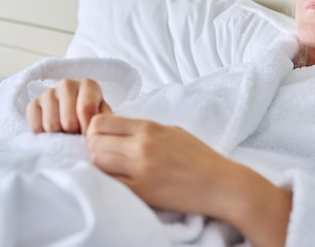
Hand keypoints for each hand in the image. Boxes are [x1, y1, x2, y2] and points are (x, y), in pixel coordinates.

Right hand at [26, 78, 111, 133]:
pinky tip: (54, 132)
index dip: (87, 128)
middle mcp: (67, 84)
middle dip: (74, 133)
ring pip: (51, 125)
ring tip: (67, 133)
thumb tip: (92, 130)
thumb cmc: (93, 116)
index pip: (86, 109)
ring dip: (60, 135)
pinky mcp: (33, 103)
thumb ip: (103, 121)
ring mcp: (48, 92)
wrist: (75, 118)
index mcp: (88, 85)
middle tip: (78, 134)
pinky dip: (44, 135)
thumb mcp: (103, 117)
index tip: (89, 134)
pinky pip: (35, 126)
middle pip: (68, 120)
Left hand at [86, 115, 291, 246]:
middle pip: (94, 142)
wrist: (220, 184)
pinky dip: (109, 183)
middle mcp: (142, 146)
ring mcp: (141, 170)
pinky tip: (119, 184)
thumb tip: (120, 132)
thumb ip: (145, 130)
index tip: (102, 139)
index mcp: (150, 128)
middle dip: (93, 148)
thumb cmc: (200, 157)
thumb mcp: (172, 132)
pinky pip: (111, 185)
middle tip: (104, 156)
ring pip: (97, 163)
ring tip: (112, 171)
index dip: (95, 130)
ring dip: (99, 166)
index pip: (102, 122)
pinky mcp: (143, 192)